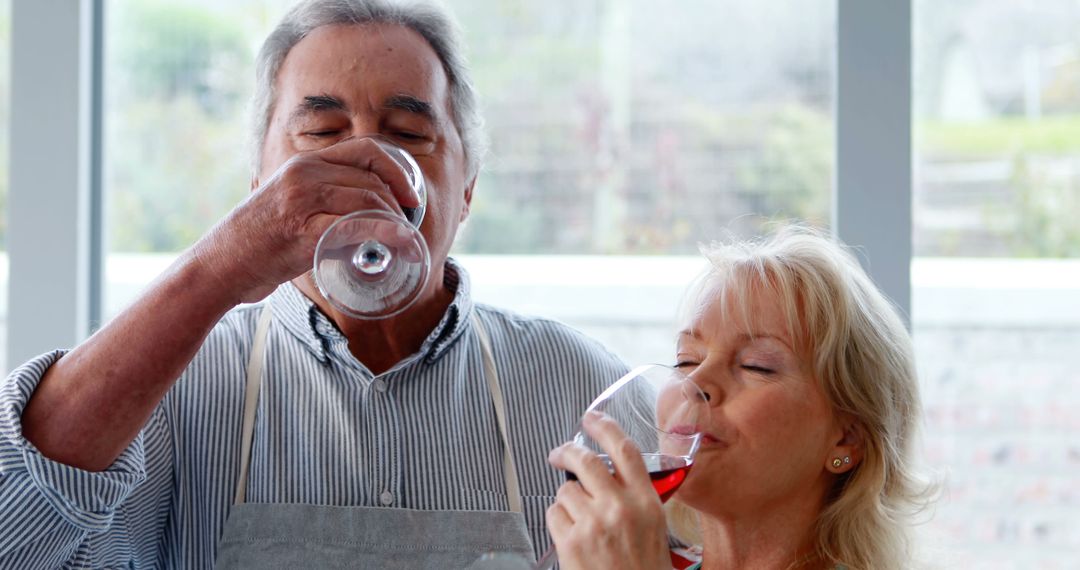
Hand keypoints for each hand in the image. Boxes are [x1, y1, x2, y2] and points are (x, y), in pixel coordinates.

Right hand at [191, 136, 420, 303]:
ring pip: (367, 199)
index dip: (399, 170)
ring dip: (396, 221)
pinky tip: (397, 244)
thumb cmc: (262, 240)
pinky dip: (382, 234)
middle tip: (410, 227)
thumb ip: (326, 196)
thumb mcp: (293, 203)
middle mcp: (304, 174)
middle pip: (372, 177)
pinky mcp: (302, 232)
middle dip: (401, 202)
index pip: (367, 149)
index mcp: (305, 164)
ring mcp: (301, 201)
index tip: (413, 196)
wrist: (221, 265)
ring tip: (406, 241)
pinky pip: (354, 226)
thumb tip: (372, 206)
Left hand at [546, 412, 670, 569]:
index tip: (591, 417)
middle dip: (567, 451)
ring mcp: (593, 523)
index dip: (604, 426)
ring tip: (581, 523)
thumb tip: (607, 475)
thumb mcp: (654, 528)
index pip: (625, 450)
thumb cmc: (644, 569)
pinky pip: (553, 513)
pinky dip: (558, 521)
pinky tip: (572, 538)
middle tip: (559, 453)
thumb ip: (635, 497)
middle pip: (585, 460)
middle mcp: (620, 507)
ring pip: (565, 490)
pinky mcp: (571, 541)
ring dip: (567, 501)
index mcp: (647, 502)